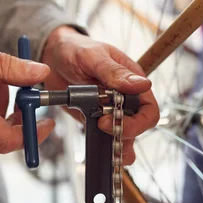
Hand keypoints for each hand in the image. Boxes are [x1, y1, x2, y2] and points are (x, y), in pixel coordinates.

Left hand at [41, 26, 159, 164]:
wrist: (53, 55)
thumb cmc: (76, 49)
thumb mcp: (93, 56)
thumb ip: (115, 72)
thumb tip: (142, 85)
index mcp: (132, 79)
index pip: (149, 108)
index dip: (137, 121)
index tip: (113, 119)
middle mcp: (125, 97)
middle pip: (139, 125)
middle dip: (125, 132)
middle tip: (101, 126)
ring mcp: (111, 109)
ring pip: (125, 134)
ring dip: (119, 146)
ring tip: (109, 153)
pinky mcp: (96, 118)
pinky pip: (106, 136)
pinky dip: (105, 146)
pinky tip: (101, 152)